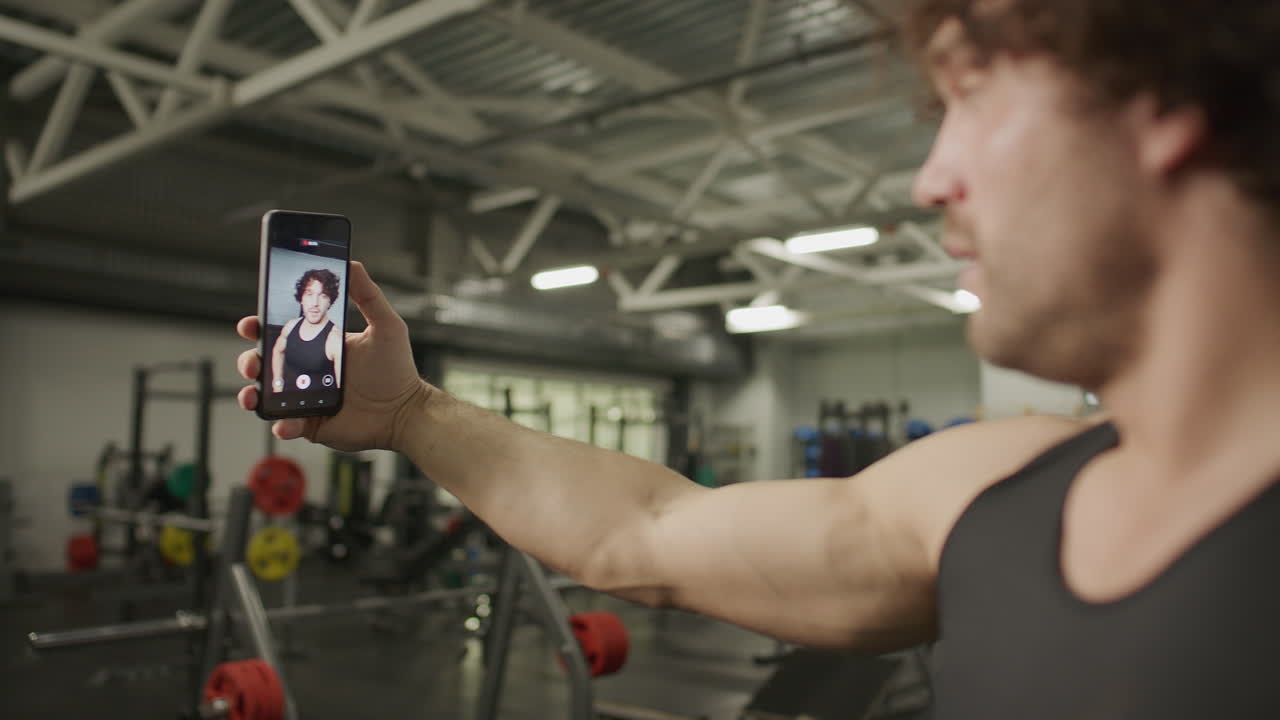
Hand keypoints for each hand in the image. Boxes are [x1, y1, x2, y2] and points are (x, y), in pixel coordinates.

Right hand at [236, 261, 429, 451]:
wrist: (406, 412)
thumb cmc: (397, 370)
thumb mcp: (386, 326)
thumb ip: (368, 295)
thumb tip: (352, 263)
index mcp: (320, 345)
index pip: (283, 333)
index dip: (261, 328)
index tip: (250, 324)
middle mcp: (308, 371)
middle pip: (266, 363)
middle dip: (250, 361)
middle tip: (253, 362)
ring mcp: (306, 398)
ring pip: (267, 395)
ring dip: (252, 395)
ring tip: (254, 395)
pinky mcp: (311, 424)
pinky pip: (286, 424)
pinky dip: (281, 423)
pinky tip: (284, 421)